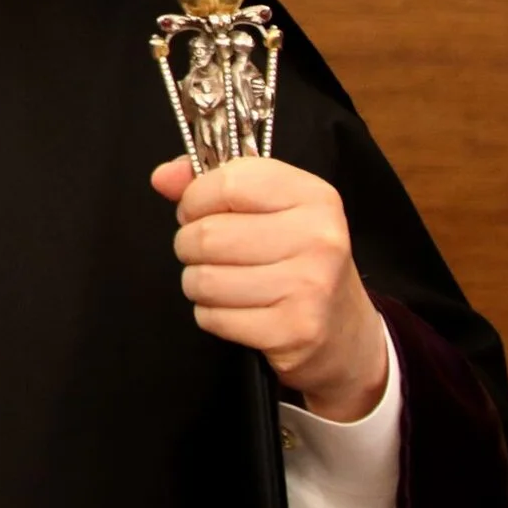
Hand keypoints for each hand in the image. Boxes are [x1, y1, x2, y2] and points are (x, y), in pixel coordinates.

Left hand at [150, 156, 387, 419]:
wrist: (343, 329)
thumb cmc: (297, 259)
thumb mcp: (268, 208)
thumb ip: (211, 183)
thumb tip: (164, 177)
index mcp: (313, 197)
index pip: (227, 183)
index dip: (196, 199)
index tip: (198, 212)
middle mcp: (318, 238)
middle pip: (207, 235)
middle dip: (190, 246)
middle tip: (209, 253)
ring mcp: (310, 286)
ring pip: (204, 279)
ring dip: (198, 283)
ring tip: (222, 282)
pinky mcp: (295, 330)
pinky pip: (213, 317)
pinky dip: (212, 315)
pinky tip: (237, 309)